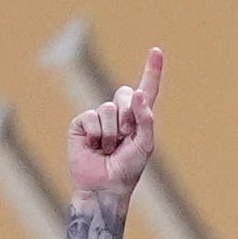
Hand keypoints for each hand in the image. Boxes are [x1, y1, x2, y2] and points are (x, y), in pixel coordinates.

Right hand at [67, 47, 163, 197]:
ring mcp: (98, 118)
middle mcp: (119, 114)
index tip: (156, 51)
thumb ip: (146, 119)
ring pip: (108, 108)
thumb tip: (137, 92)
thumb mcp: (145, 145)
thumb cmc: (128, 170)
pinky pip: (90, 117)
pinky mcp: (81, 124)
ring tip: (109, 149)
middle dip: (128, 116)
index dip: (151, 71)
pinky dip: (95, 135)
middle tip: (124, 138)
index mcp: (138, 118)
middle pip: (125, 93)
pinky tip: (94, 148)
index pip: (146, 90)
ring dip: (111, 133)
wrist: (104, 187)